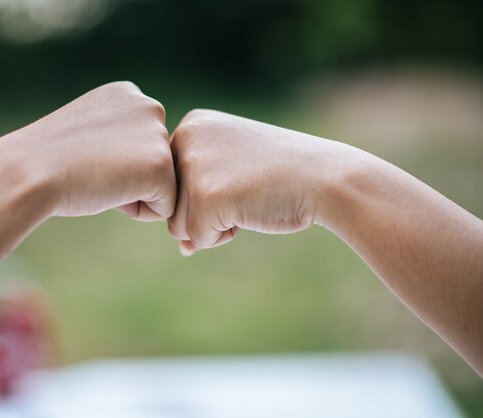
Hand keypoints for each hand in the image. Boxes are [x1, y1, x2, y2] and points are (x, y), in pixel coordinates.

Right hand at [3, 81, 175, 220]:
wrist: (29, 171)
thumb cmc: (47, 160)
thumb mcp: (88, 133)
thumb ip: (116, 137)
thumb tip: (137, 161)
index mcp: (128, 94)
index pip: (140, 146)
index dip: (113, 163)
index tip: (84, 156)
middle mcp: (149, 106)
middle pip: (154, 164)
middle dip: (127, 178)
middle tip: (90, 170)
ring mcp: (158, 135)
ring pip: (161, 186)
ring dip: (132, 194)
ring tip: (98, 180)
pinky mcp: (161, 166)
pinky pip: (164, 208)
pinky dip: (138, 212)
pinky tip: (109, 193)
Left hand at [168, 109, 340, 254]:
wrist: (324, 177)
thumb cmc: (283, 176)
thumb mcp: (234, 172)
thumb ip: (199, 198)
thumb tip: (182, 245)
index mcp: (192, 124)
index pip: (173, 180)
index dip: (208, 193)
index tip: (241, 177)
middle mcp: (185, 137)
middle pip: (171, 203)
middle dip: (206, 212)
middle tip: (246, 190)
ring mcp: (192, 165)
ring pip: (177, 225)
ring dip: (213, 225)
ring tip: (247, 199)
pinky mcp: (203, 196)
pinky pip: (197, 238)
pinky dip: (223, 236)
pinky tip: (249, 211)